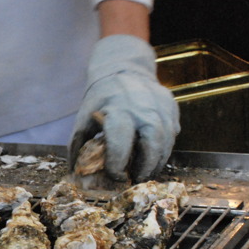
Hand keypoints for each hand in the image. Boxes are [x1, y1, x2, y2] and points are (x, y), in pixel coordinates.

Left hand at [69, 35, 178, 181]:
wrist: (123, 69)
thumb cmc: (101, 99)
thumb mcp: (84, 119)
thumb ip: (80, 147)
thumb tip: (75, 175)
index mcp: (117, 109)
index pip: (121, 143)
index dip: (118, 165)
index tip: (115, 176)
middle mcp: (143, 107)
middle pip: (153, 144)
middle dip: (146, 167)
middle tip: (136, 179)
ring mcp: (161, 105)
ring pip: (167, 142)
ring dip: (157, 162)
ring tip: (144, 172)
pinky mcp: (171, 107)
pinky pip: (172, 134)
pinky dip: (164, 150)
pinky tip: (152, 157)